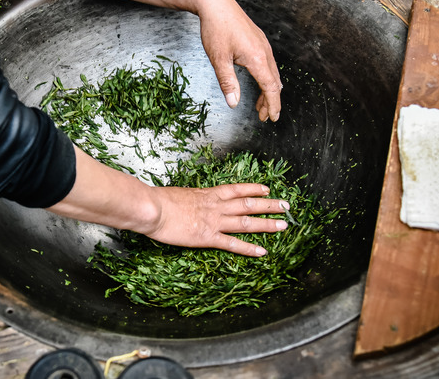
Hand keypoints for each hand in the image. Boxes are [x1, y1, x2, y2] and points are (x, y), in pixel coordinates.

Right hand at [142, 183, 288, 255]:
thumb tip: (189, 201)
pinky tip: (262, 251)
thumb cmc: (159, 200)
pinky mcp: (207, 238)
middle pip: (249, 204)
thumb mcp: (179, 194)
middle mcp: (216, 206)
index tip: (267, 188)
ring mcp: (214, 222)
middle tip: (286, 206)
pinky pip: (232, 244)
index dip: (254, 189)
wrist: (152, 208)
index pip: (237, 189)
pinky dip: (248, 248)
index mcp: (208, 194)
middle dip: (269, 205)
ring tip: (283, 226)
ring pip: (247, 222)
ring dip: (267, 224)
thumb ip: (189, 199)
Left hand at [197, 0, 282, 120]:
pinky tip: (259, 81)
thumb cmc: (215, 29)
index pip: (271, 88)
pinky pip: (268, 63)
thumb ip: (228, 83)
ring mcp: (262, 44)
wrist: (214, 3)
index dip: (272, 105)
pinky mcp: (258, 39)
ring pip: (271, 72)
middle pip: (274, 82)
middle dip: (270, 101)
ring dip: (268, 90)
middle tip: (264, 116)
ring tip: (260, 104)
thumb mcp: (218, 59)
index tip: (272, 119)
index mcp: (257, 58)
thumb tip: (234, 104)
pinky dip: (266, 77)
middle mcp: (264, 51)